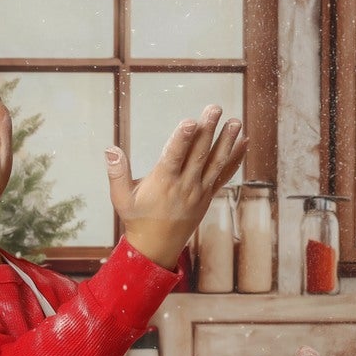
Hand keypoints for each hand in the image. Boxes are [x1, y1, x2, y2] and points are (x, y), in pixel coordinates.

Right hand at [107, 103, 246, 268]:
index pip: (173, 157)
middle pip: (198, 154)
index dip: (181, 139)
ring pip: (215, 163)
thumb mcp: (121, 199)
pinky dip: (235, 159)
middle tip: (215, 108)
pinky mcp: (208, 195)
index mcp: (163, 183)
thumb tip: (110, 149)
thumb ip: (116, 173)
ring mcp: (199, 191)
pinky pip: (224, 175)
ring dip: (227, 141)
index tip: (190, 122)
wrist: (157, 247)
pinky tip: (244, 142)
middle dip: (207, 130)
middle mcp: (185, 186)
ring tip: (235, 122)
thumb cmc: (137, 220)